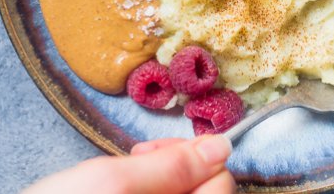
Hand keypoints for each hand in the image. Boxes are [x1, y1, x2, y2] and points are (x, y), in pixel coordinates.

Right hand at [24, 135, 235, 192]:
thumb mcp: (110, 183)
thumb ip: (172, 166)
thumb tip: (223, 145)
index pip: (222, 184)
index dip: (197, 155)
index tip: (162, 147)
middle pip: (207, 192)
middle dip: (179, 164)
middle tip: (141, 155)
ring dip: (164, 176)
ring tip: (129, 170)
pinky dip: (153, 190)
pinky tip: (124, 187)